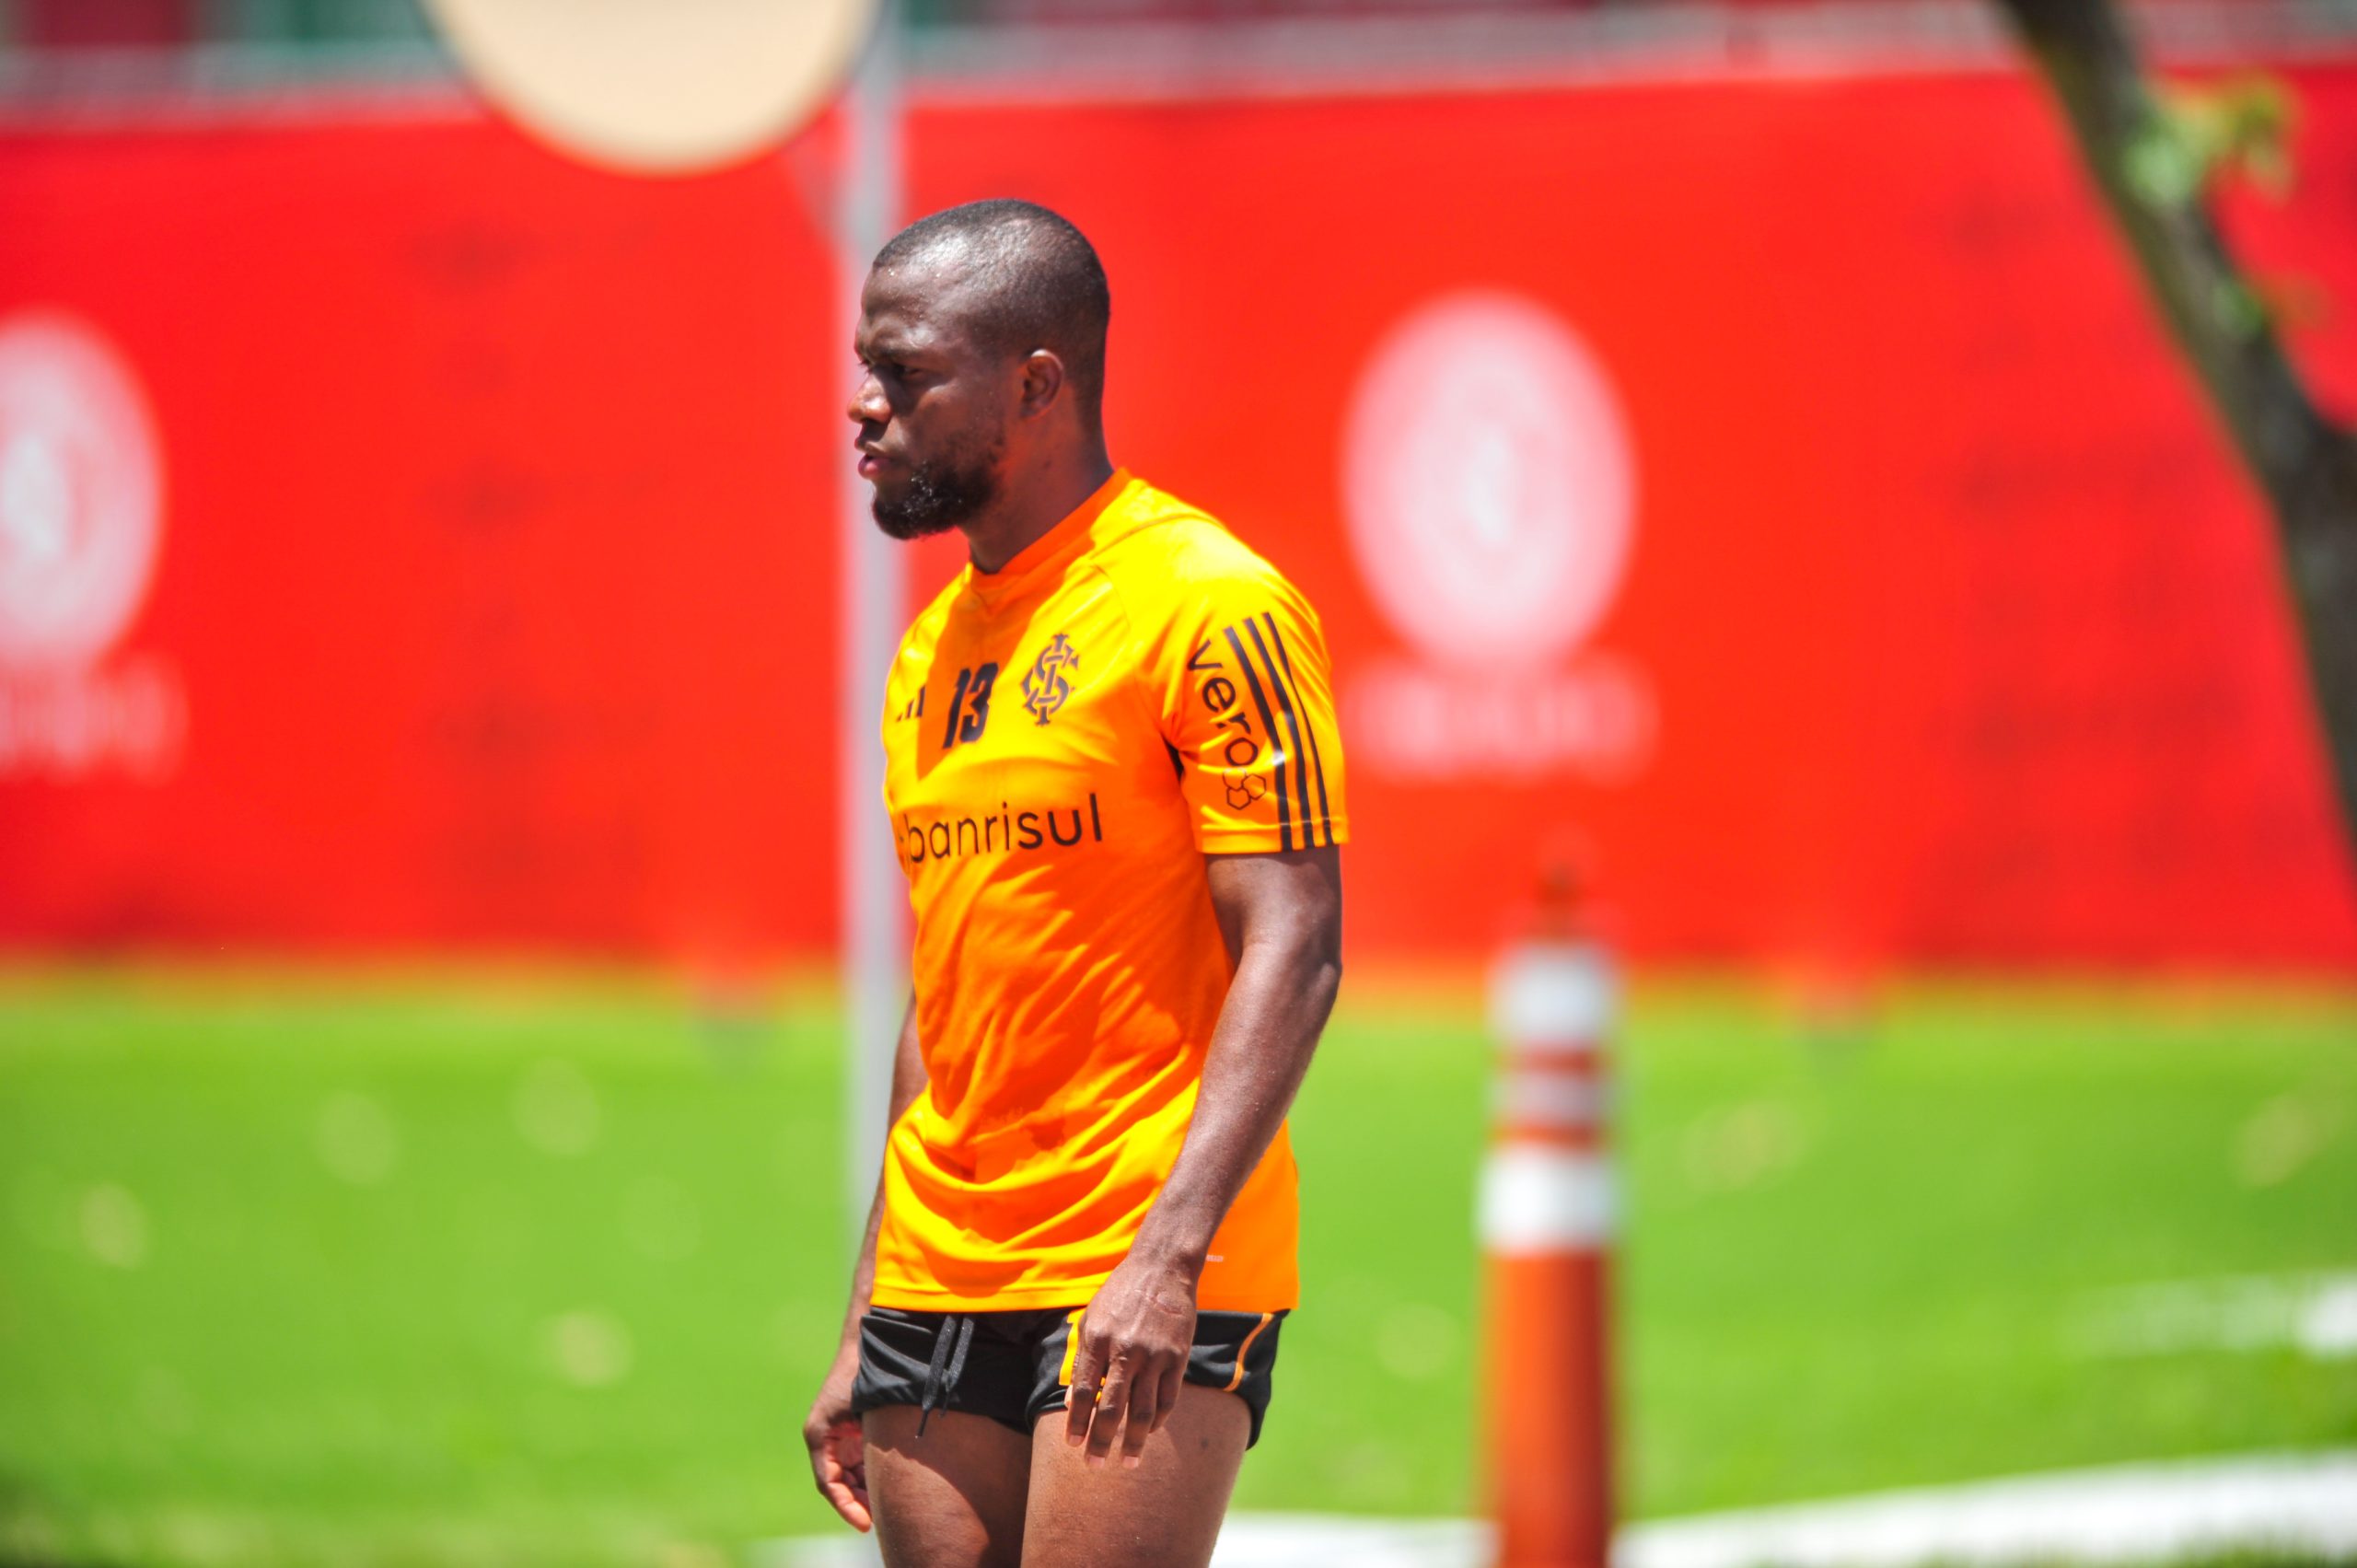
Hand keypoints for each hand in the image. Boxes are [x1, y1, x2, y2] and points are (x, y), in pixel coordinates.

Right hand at [803, 1340, 871, 1530]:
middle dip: (857, 1503)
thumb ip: (873, 1445)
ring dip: (864, 1491)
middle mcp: (824, 1439)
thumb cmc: (866, 1375)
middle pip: (838, 1483)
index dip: (846, 1506)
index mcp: (819, 1435)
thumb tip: (883, 1482)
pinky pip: (857, 1462)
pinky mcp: (850, 1432)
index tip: (864, 1523)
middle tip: (879, 1520)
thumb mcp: (868, 1414)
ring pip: (848, 1475)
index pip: (828, 1483)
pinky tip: (888, 1486)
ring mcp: (837, 1436)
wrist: (869, 1344)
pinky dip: (869, 1476)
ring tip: (886, 1507)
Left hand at [1064, 1251, 1198, 1467]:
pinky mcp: (1178, 1358)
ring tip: (1127, 1462)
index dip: (1077, 1423)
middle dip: (1101, 1442)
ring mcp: (1154, 1356)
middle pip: (1111, 1409)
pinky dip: (1156, 1421)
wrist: (1163, 1268)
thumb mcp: (1092, 1318)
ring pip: (1142, 1412)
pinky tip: (1147, 1432)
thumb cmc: (1120, 1293)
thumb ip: (1083, 1358)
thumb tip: (1072, 1400)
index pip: (1082, 1392)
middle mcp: (1125, 1350)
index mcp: (1097, 1339)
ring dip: (1132, 1442)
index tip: (1072, 1445)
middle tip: (1094, 1465)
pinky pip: (1167, 1400)